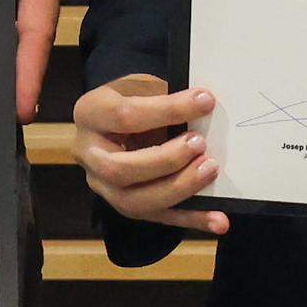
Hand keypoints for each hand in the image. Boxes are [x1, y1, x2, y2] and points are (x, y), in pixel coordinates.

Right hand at [73, 73, 225, 236]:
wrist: (114, 122)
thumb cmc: (130, 99)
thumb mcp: (140, 87)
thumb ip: (164, 97)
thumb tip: (204, 106)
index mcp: (90, 114)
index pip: (125, 116)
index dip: (168, 110)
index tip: (205, 101)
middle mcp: (87, 154)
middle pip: (119, 169)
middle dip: (166, 160)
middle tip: (200, 144)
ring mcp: (102, 185)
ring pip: (134, 201)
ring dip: (178, 189)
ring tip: (210, 171)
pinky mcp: (124, 205)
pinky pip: (158, 218)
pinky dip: (191, 219)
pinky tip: (218, 219)